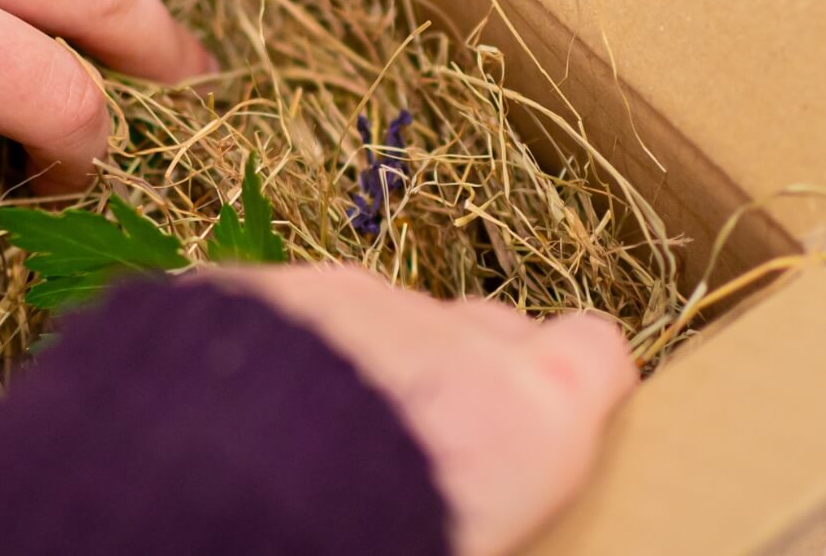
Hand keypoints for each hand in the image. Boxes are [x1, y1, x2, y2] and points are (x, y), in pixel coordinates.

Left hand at [224, 266, 636, 555]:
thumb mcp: (478, 538)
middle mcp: (456, 337)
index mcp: (533, 408)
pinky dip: (288, 357)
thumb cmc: (380, 541)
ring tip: (319, 451)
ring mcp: (358, 302)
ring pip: (382, 322)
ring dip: (368, 371)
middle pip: (488, 332)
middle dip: (464, 377)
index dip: (576, 381)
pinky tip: (246, 423)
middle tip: (419, 459)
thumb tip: (473, 513)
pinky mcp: (268, 294)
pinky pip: (293, 319)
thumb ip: (489, 505)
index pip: (596, 353)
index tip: (550, 424)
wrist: (229, 491)